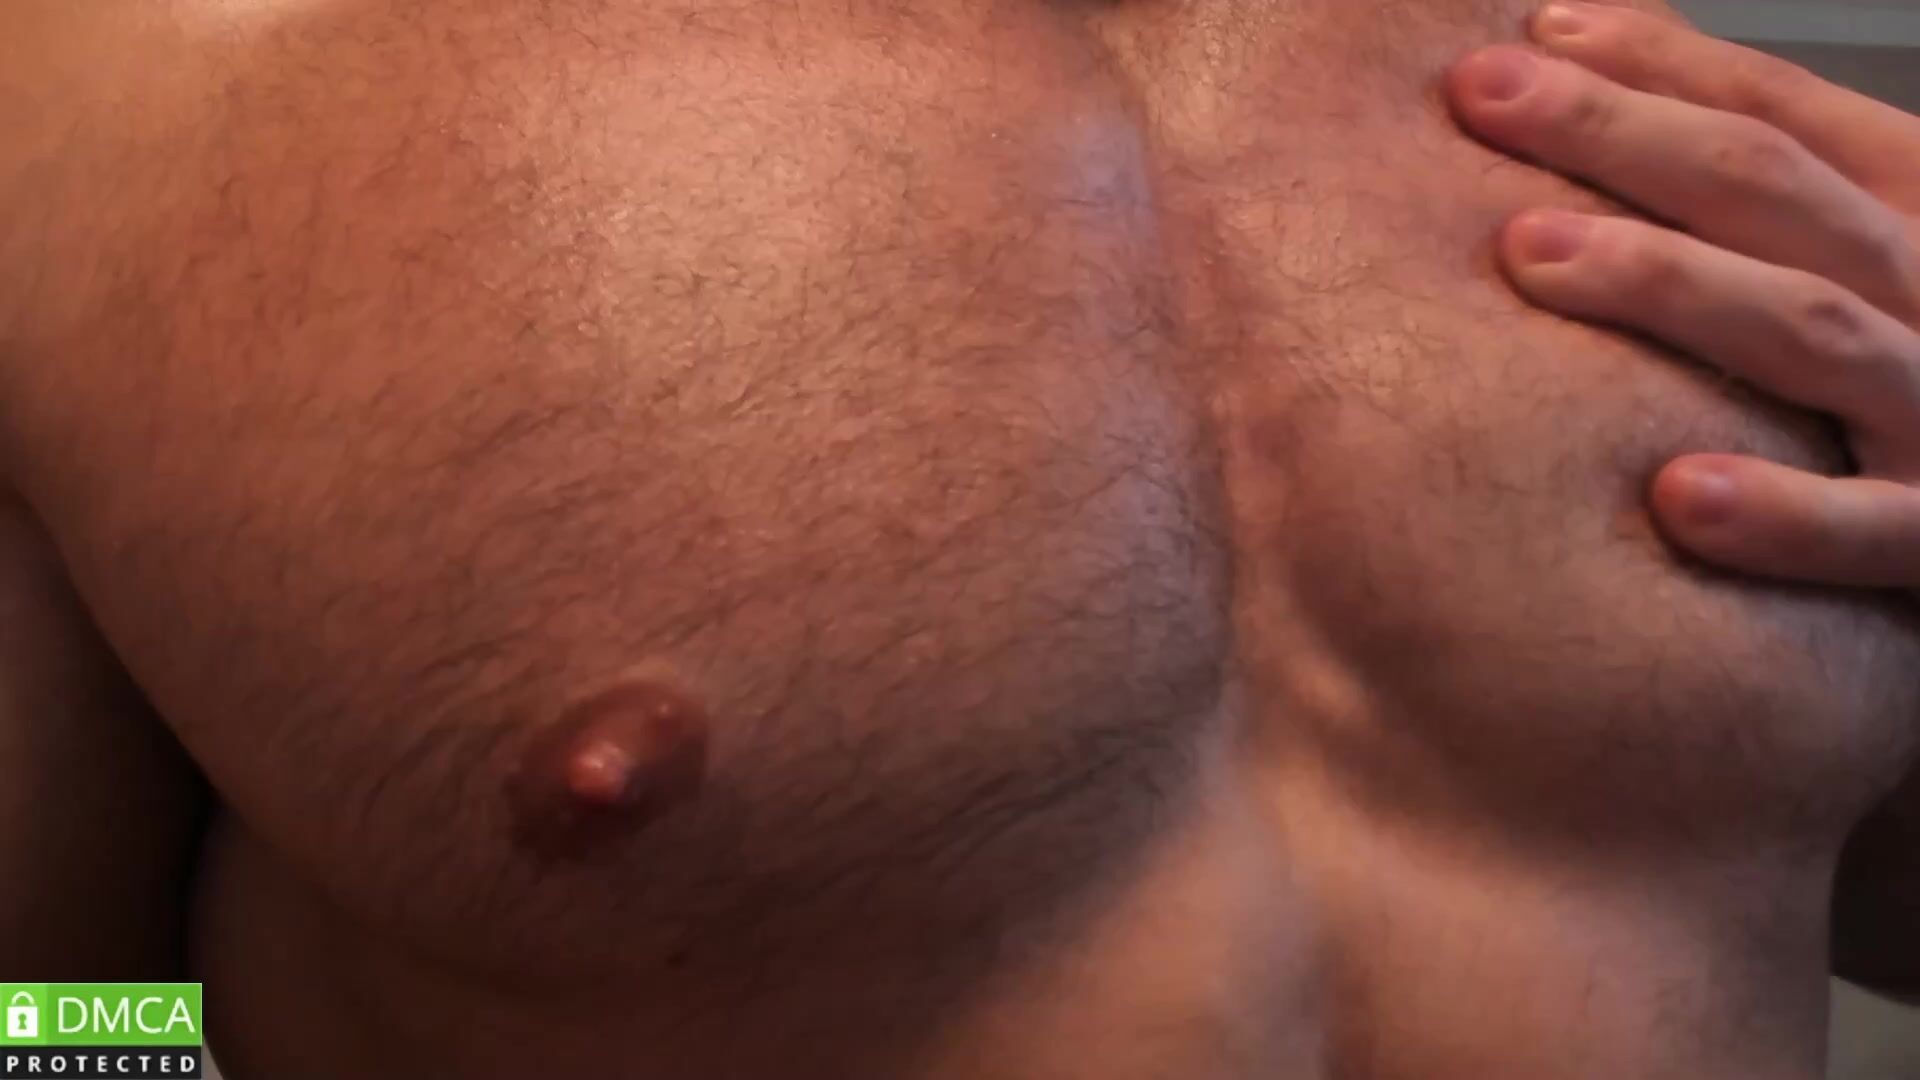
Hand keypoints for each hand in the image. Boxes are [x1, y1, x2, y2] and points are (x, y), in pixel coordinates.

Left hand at [1444, 0, 1919, 586]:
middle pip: (1776, 191)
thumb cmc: (1907, 399)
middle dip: (1624, 133)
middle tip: (1483, 96)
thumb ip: (1763, 218)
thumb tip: (1595, 104)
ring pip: (1812, 330)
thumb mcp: (1862, 280)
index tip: (1532, 34)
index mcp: (1913, 222)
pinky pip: (1872, 532)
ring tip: (1529, 249)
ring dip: (1671, 284)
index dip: (1660, 68)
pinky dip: (1786, 512)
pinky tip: (1678, 492)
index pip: (1784, 116)